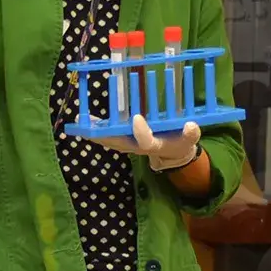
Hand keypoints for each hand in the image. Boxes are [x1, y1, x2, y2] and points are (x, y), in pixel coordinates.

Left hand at [88, 115, 202, 171]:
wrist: (173, 152)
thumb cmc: (180, 144)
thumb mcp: (189, 140)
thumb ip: (190, 134)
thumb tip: (191, 126)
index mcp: (155, 145)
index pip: (146, 141)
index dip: (141, 132)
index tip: (137, 118)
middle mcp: (138, 146)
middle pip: (119, 142)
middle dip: (104, 135)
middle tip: (87, 126)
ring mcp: (130, 144)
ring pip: (110, 139)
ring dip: (95, 132)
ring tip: (80, 122)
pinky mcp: (125, 140)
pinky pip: (109, 135)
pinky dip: (97, 129)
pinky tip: (85, 120)